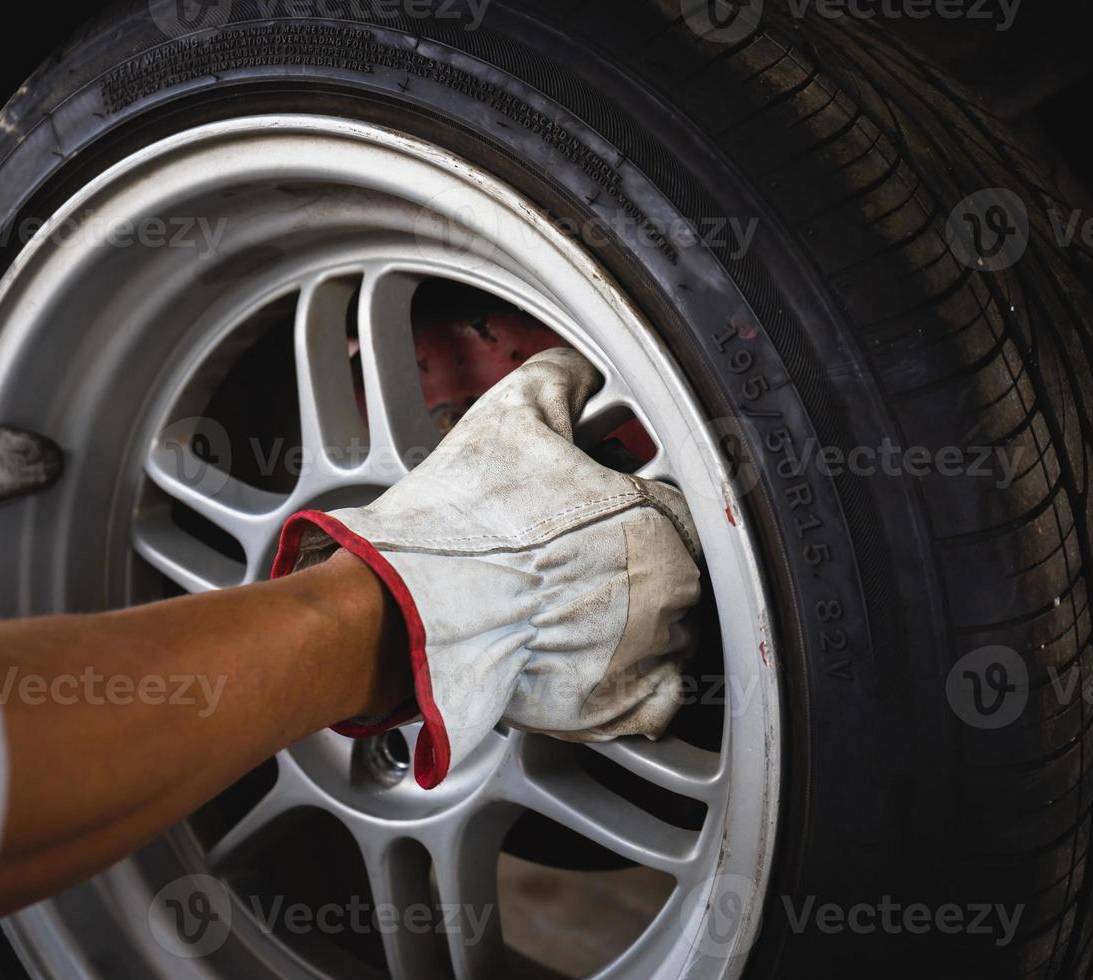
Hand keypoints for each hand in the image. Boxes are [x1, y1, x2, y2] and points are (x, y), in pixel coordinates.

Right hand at [274, 347, 701, 787]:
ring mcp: (645, 652)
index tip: (601, 507)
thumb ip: (560, 380)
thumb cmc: (462, 525)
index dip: (633, 500)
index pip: (677, 503)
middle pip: (678, 568)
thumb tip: (579, 370)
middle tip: (577, 555)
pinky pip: (656, 699)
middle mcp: (665, 587)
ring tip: (573, 607)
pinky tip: (597, 661)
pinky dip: (638, 685)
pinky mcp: (617, 707)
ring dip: (635, 619)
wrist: (413, 613)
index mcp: (654, 516)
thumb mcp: (509, 417)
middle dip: (635, 561)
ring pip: (668, 631)